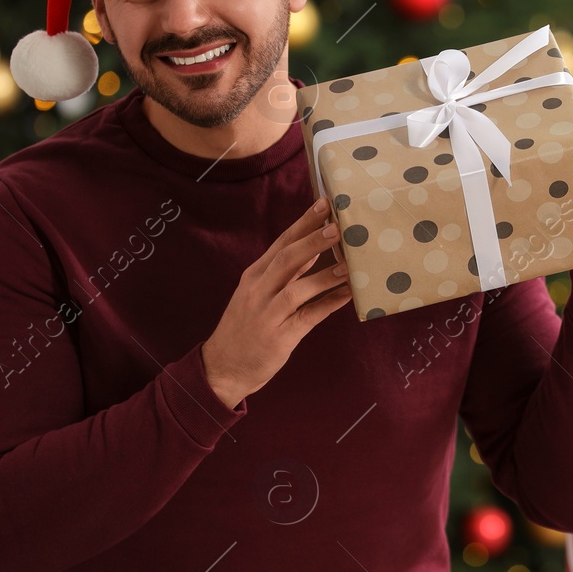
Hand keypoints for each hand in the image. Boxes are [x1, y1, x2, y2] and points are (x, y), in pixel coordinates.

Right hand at [201, 197, 351, 408]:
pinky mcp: (279, 336)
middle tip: (338, 226)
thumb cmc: (246, 327)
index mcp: (254, 276)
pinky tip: (347, 295)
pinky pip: (308, 316)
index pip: (281, 243)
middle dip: (313, 240)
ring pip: (297, 288)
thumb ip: (285, 273)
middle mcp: (258, 290)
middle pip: (287, 259)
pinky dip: (328, 304)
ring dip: (325, 275)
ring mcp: (267, 314)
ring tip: (349, 264)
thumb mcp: (258, 293)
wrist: (223, 367)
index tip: (324, 204)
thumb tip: (314, 249)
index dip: (303, 223)